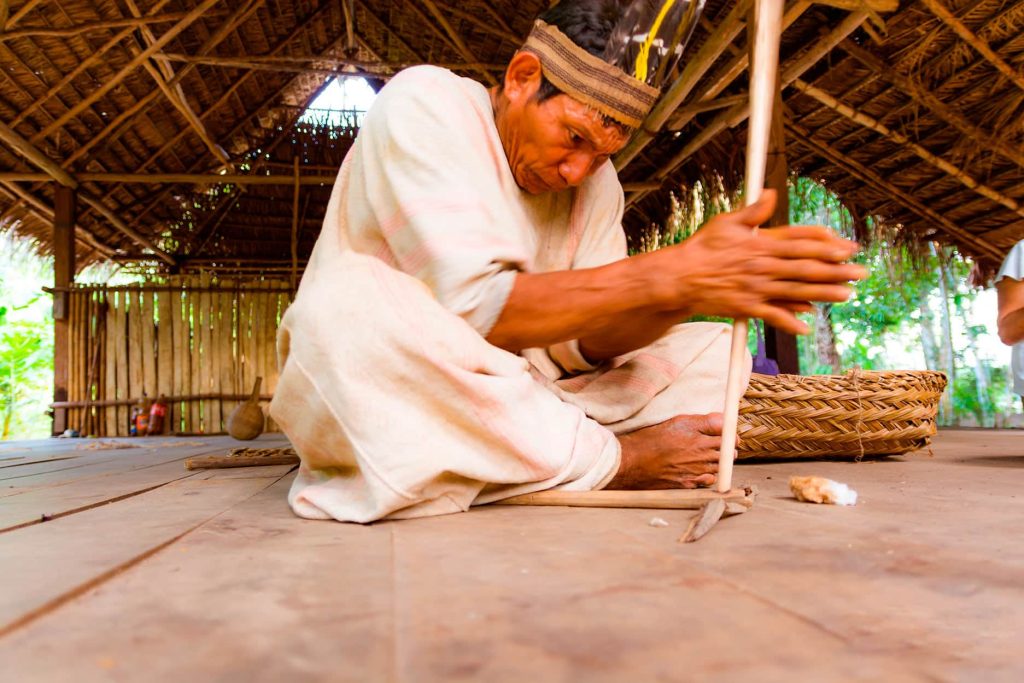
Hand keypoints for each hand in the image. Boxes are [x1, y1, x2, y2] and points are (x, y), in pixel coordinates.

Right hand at [638, 189, 866, 333]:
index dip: (827, 243)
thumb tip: (770, 193)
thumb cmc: (702, 248)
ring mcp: (755, 287)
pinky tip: (806, 325)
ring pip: (796, 290)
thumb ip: (752, 211)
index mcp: (760, 243)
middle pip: (806, 266)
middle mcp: (762, 265)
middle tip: (861, 272)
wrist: (679, 277)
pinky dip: (789, 321)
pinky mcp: (745, 306)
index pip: (801, 241)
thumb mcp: (726, 222)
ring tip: (846, 295)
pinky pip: (772, 315)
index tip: (847, 246)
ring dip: (824, 293)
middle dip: (837, 269)